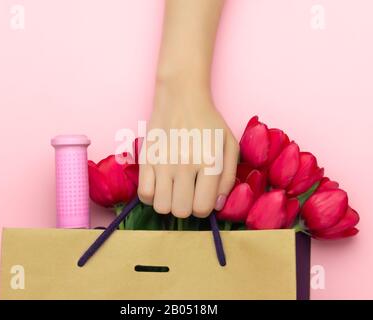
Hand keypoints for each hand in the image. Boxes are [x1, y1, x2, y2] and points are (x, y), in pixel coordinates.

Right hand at [138, 80, 238, 217]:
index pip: (201, 208)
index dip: (202, 209)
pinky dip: (151, 195)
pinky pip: (143, 194)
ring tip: (173, 190)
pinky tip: (159, 184)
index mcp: (209, 162)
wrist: (181, 96)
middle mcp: (185, 164)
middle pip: (180, 211)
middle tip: (187, 194)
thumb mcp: (229, 145)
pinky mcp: (146, 158)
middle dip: (186, 207)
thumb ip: (228, 178)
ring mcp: (163, 162)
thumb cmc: (209, 122)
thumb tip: (216, 205)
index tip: (201, 198)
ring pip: (161, 207)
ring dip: (168, 203)